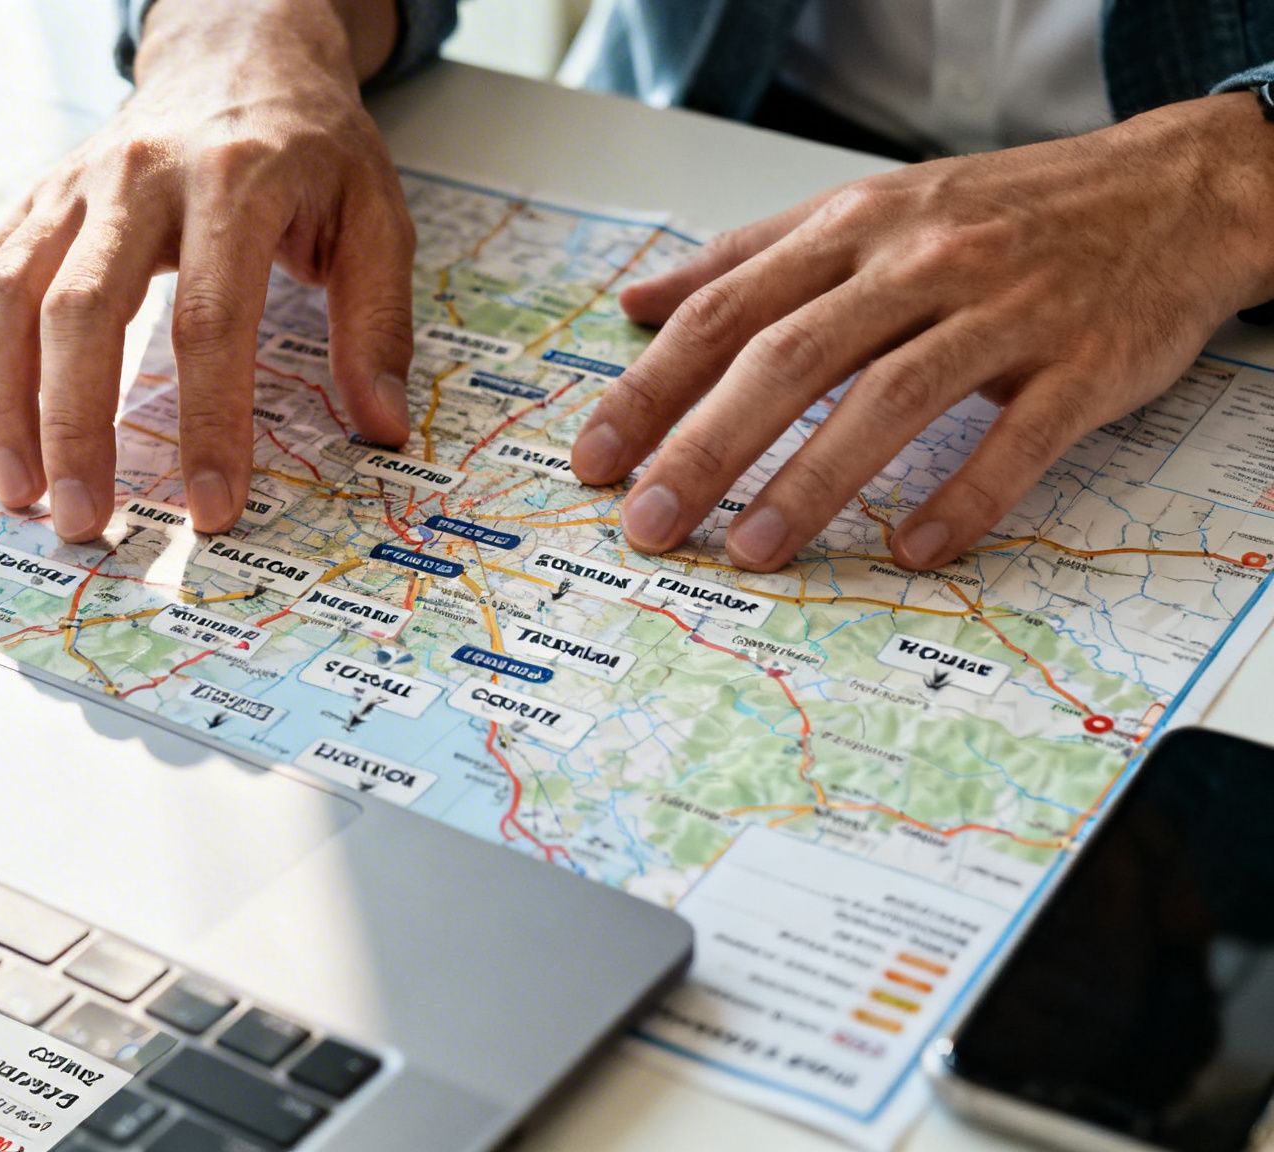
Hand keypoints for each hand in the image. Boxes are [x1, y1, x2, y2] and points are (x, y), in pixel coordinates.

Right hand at [0, 0, 412, 540]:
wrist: (239, 54)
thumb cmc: (309, 147)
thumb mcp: (376, 214)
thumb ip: (379, 321)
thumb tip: (382, 425)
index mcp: (235, 182)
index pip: (210, 319)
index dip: (208, 421)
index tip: (210, 508)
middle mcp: (137, 177)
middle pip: (81, 310)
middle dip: (75, 427)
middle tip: (84, 521)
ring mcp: (71, 187)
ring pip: (4, 294)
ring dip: (2, 402)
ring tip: (20, 491)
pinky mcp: (32, 199)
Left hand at [572, 92, 1273, 572]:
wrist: (1176, 190)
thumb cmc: (1002, 210)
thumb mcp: (866, 209)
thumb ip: (747, 257)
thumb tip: (637, 301)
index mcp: (853, 229)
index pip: (726, 310)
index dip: (651, 388)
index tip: (595, 457)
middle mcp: (917, 264)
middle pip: (790, 358)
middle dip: (706, 447)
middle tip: (650, 524)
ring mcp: (1003, 311)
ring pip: (891, 398)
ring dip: (814, 481)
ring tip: (754, 551)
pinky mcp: (1083, 363)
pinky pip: (1018, 438)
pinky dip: (964, 497)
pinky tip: (915, 551)